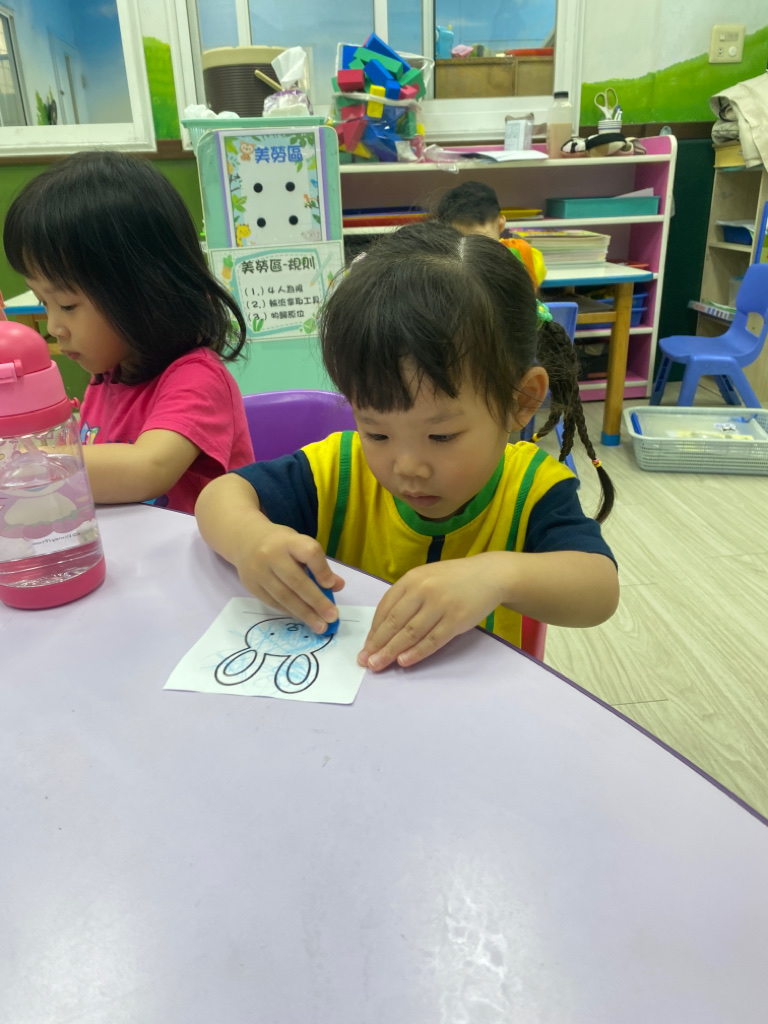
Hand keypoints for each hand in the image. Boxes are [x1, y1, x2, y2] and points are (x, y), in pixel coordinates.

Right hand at [235, 523, 343, 633]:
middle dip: (316, 601)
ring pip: (284, 596)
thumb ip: (319, 564)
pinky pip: (274, 603)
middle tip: (332, 616)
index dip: (322, 570)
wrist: (245, 540)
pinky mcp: (251, 586)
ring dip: (304, 613)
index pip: (309, 553)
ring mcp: (259, 571)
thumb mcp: (300, 545)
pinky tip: (302, 618)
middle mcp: (272, 555)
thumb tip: (338, 586)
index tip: (331, 585)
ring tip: (320, 626)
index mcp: (289, 541)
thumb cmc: (281, 545)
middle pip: (296, 580)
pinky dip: (290, 612)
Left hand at [358, 555, 507, 670]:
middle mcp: (423, 590)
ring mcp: (440, 605)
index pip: (385, 607)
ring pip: (410, 633)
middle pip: (394, 622)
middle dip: (377, 644)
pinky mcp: (456, 620)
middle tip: (365, 661)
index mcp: (412, 579)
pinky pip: (432, 640)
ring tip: (378, 665)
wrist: (489, 575)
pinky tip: (404, 662)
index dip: (374, 630)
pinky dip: (416, 652)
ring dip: (391, 652)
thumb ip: (406, 597)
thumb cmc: (453, 579)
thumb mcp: (426, 578)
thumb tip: (384, 628)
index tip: (366, 646)